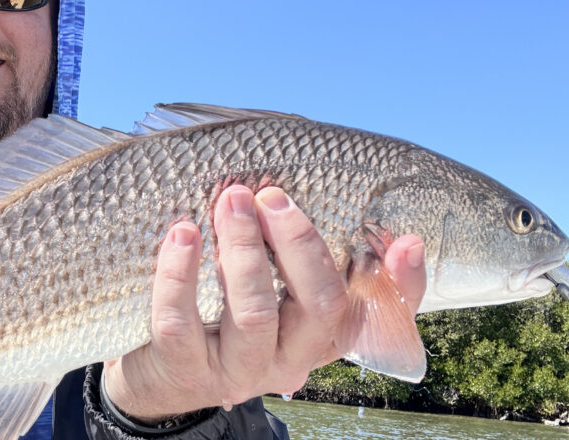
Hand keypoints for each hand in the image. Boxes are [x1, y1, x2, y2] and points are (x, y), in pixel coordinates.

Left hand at [102, 185, 426, 420]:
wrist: (163, 373)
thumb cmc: (226, 315)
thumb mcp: (274, 291)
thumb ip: (308, 256)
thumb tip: (375, 224)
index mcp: (318, 337)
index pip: (373, 315)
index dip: (400, 285)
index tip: (405, 241)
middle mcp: (288, 359)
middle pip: (317, 306)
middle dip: (298, 242)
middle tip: (271, 194)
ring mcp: (237, 370)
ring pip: (253, 313)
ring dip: (242, 249)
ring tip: (229, 200)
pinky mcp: (185, 370)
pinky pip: (181, 321)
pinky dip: (179, 274)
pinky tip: (182, 234)